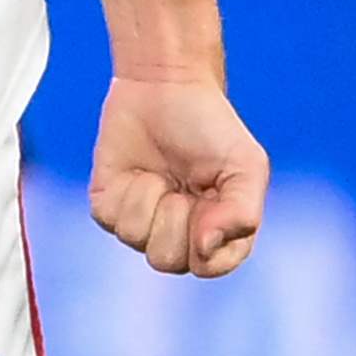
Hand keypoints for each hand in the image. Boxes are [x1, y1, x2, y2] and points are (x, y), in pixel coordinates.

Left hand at [86, 70, 264, 277]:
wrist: (166, 87)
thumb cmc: (211, 127)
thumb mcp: (246, 166)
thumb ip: (242, 213)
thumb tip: (206, 247)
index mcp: (217, 234)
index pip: (209, 268)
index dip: (207, 245)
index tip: (207, 207)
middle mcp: (179, 236)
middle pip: (167, 262)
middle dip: (174, 219)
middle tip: (182, 185)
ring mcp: (142, 224)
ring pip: (135, 240)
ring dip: (150, 199)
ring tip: (161, 174)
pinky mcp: (110, 207)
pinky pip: (110, 219)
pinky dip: (125, 191)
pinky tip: (138, 172)